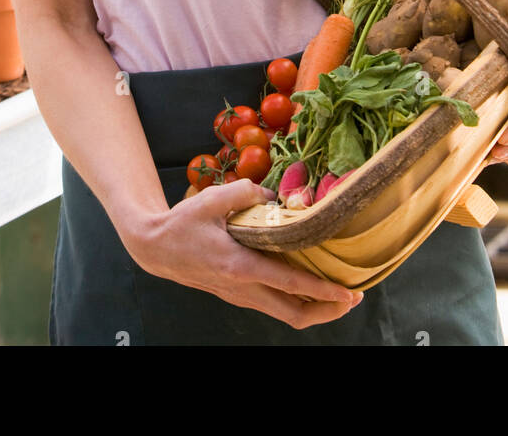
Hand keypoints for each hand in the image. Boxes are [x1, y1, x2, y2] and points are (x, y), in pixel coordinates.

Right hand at [123, 178, 364, 329]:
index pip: (291, 284)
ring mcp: (239, 296)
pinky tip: (306, 284)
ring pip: (285, 314)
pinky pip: (273, 305)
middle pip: (294, 315)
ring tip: (337, 294)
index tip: (348, 293)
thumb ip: (247, 192)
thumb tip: (273, 194)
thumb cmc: (183, 223)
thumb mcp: (213, 199)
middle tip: (352, 298)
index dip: (323, 292)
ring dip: (314, 308)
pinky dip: (296, 300)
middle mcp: (243, 289)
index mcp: (240, 266)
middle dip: (328, 312)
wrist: (155, 248)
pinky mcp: (236, 294)